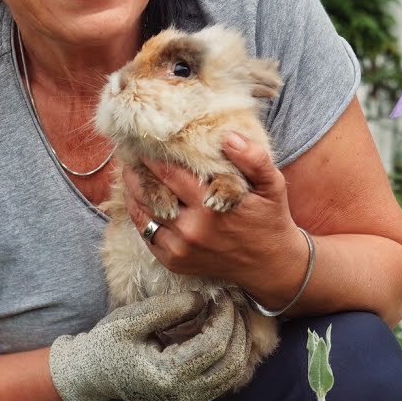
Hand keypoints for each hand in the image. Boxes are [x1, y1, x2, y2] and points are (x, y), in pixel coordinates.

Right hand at [48, 291, 251, 400]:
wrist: (93, 374)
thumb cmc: (108, 342)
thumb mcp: (132, 318)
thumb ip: (168, 308)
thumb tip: (203, 299)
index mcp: (167, 375)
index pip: (214, 346)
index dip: (225, 317)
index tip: (223, 294)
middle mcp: (182, 395)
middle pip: (232, 363)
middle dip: (238, 329)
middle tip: (233, 302)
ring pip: (233, 374)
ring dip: (240, 342)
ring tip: (233, 314)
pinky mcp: (190, 399)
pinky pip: (224, 380)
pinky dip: (232, 354)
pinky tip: (225, 332)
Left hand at [123, 134, 302, 289]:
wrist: (270, 264)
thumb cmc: (269, 218)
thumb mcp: (272, 185)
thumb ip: (254, 159)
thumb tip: (228, 137)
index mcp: (210, 206)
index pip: (169, 173)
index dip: (153, 155)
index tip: (144, 138)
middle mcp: (191, 229)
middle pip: (151, 192)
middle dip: (138, 170)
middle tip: (129, 152)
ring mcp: (180, 248)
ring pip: (143, 214)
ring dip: (133, 192)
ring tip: (129, 172)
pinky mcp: (174, 262)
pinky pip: (146, 235)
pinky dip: (139, 215)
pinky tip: (137, 200)